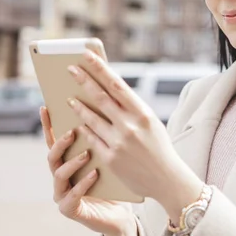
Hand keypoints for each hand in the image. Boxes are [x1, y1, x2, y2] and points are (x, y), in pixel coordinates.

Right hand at [40, 107, 135, 235]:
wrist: (120, 215)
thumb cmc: (114, 184)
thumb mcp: (108, 159)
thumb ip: (99, 142)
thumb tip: (102, 113)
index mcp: (66, 162)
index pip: (53, 141)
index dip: (48, 125)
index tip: (46, 107)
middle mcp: (60, 177)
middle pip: (52, 156)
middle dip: (60, 143)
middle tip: (73, 132)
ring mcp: (61, 194)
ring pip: (59, 174)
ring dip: (73, 162)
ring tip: (87, 154)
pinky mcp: (69, 210)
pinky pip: (72, 196)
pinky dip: (83, 184)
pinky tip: (94, 174)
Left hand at [66, 51, 202, 219]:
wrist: (167, 180)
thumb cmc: (159, 148)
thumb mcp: (151, 123)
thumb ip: (132, 109)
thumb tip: (109, 91)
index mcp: (143, 113)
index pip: (116, 84)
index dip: (99, 68)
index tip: (86, 55)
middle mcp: (130, 125)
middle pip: (100, 97)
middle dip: (83, 80)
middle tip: (70, 69)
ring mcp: (119, 143)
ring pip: (91, 118)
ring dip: (78, 106)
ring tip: (69, 98)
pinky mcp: (110, 158)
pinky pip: (92, 139)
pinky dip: (84, 129)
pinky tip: (77, 122)